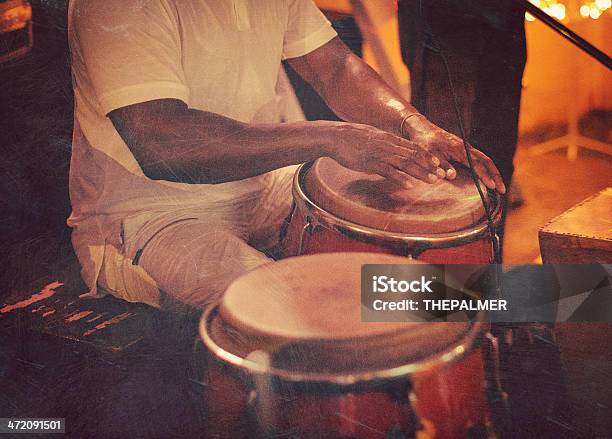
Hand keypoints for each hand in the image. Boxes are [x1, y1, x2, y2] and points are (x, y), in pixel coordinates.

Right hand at [324, 121, 446, 186]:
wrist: (335, 137)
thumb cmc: (351, 137)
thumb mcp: (372, 135)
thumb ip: (384, 142)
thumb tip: (392, 148)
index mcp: (389, 138)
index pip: (413, 147)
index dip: (427, 155)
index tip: (437, 163)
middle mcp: (388, 145)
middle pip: (413, 155)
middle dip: (429, 166)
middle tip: (441, 175)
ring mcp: (380, 154)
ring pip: (405, 164)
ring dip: (420, 173)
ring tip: (432, 181)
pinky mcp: (370, 163)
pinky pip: (388, 171)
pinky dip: (400, 178)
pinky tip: (409, 185)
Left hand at [401, 114, 505, 192]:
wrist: (422, 129)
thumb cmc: (424, 143)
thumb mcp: (429, 155)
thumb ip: (440, 165)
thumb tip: (452, 175)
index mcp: (458, 148)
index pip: (476, 163)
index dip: (484, 175)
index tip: (491, 186)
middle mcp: (465, 148)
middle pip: (486, 161)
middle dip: (495, 175)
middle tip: (502, 190)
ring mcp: (466, 149)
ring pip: (485, 160)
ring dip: (493, 173)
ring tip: (500, 187)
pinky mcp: (464, 151)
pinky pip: (479, 160)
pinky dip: (486, 170)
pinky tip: (489, 179)